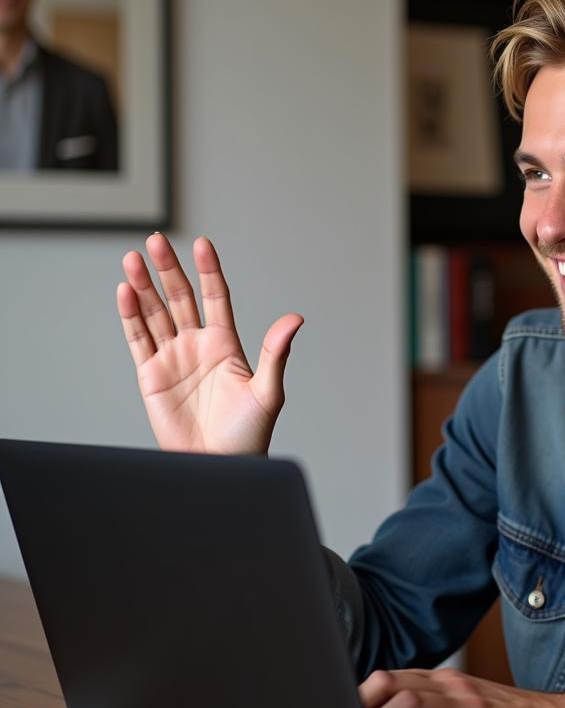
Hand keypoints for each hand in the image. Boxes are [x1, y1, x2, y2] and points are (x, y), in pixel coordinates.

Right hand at [116, 233, 302, 454]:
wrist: (221, 466)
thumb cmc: (249, 434)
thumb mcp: (268, 391)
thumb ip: (276, 353)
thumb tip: (295, 319)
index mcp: (227, 344)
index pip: (215, 297)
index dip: (209, 271)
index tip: (203, 245)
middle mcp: (198, 345)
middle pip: (179, 298)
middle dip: (168, 269)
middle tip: (155, 241)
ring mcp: (173, 358)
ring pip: (155, 313)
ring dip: (144, 286)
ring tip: (134, 259)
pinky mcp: (151, 374)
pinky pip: (139, 339)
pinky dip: (131, 316)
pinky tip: (126, 292)